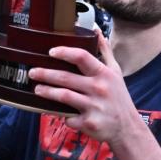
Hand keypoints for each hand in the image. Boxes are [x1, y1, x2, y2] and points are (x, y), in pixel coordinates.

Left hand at [28, 29, 138, 144]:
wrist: (127, 128)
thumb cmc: (119, 98)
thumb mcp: (116, 72)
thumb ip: (105, 51)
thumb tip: (96, 30)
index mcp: (104, 74)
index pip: (82, 57)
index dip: (64, 52)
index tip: (50, 51)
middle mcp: (99, 88)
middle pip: (66, 77)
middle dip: (46, 74)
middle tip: (32, 72)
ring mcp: (94, 107)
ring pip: (64, 96)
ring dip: (47, 92)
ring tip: (37, 89)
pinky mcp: (89, 123)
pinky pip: (68, 117)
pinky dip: (60, 115)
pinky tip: (51, 111)